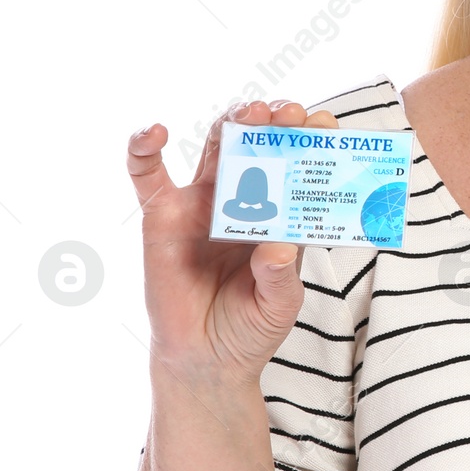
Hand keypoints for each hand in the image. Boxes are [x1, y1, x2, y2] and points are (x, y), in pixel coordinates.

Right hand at [126, 97, 339, 382]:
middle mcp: (245, 199)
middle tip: (291, 114)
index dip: (311, 142)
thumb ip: (280, 277)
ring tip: (251, 111)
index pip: (299, 167)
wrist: (207, 359)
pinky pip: (147, 175)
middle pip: (260, 147)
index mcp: (281, 214)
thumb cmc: (251, 327)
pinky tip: (154, 132)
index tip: (324, 125)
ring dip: (232, 123)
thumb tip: (278, 248)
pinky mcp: (163, 215)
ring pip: (216, 148)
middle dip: (276, 124)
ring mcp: (204, 203)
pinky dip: (144, 148)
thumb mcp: (279, 305)